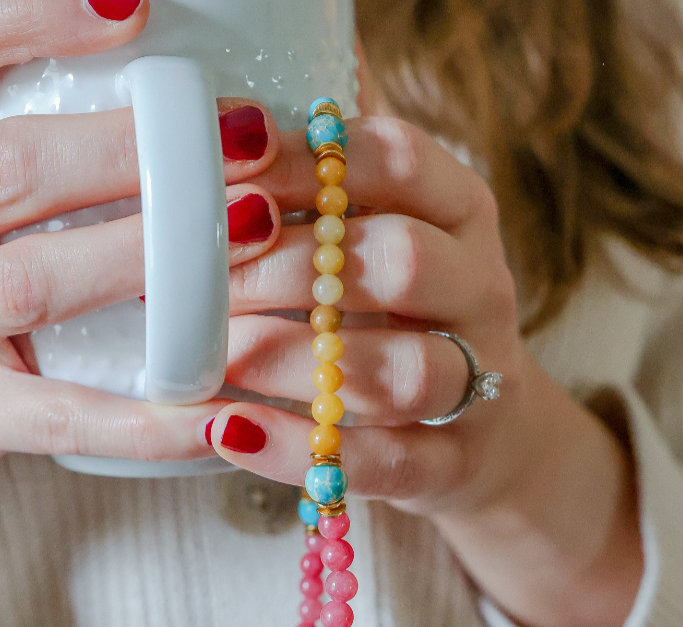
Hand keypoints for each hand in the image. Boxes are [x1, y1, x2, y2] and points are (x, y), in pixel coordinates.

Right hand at [0, 0, 282, 626]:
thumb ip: (2, 150)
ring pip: (33, 281)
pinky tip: (218, 418)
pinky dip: (146, 421)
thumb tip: (142, 82)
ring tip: (251, 230)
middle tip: (244, 136)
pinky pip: (61, 417)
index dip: (30, 15)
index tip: (135, 6)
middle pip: (6, 166)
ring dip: (147, 253)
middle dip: (130, 147)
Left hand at [209, 117, 643, 626]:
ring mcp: (480, 384)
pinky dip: (298, 449)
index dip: (305, 163)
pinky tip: (230, 430)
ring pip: (403, 372)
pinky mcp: (455, 464)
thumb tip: (237, 106)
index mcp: (460, 214)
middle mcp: (481, 290)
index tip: (221, 179)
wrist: (486, 431)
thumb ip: (329, 181)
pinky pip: (385, 462)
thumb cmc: (405, 319)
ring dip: (294, 362)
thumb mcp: (381, 235)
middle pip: (402, 260)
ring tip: (214, 359)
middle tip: (196, 283)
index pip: (398, 160)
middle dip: (286, 268)